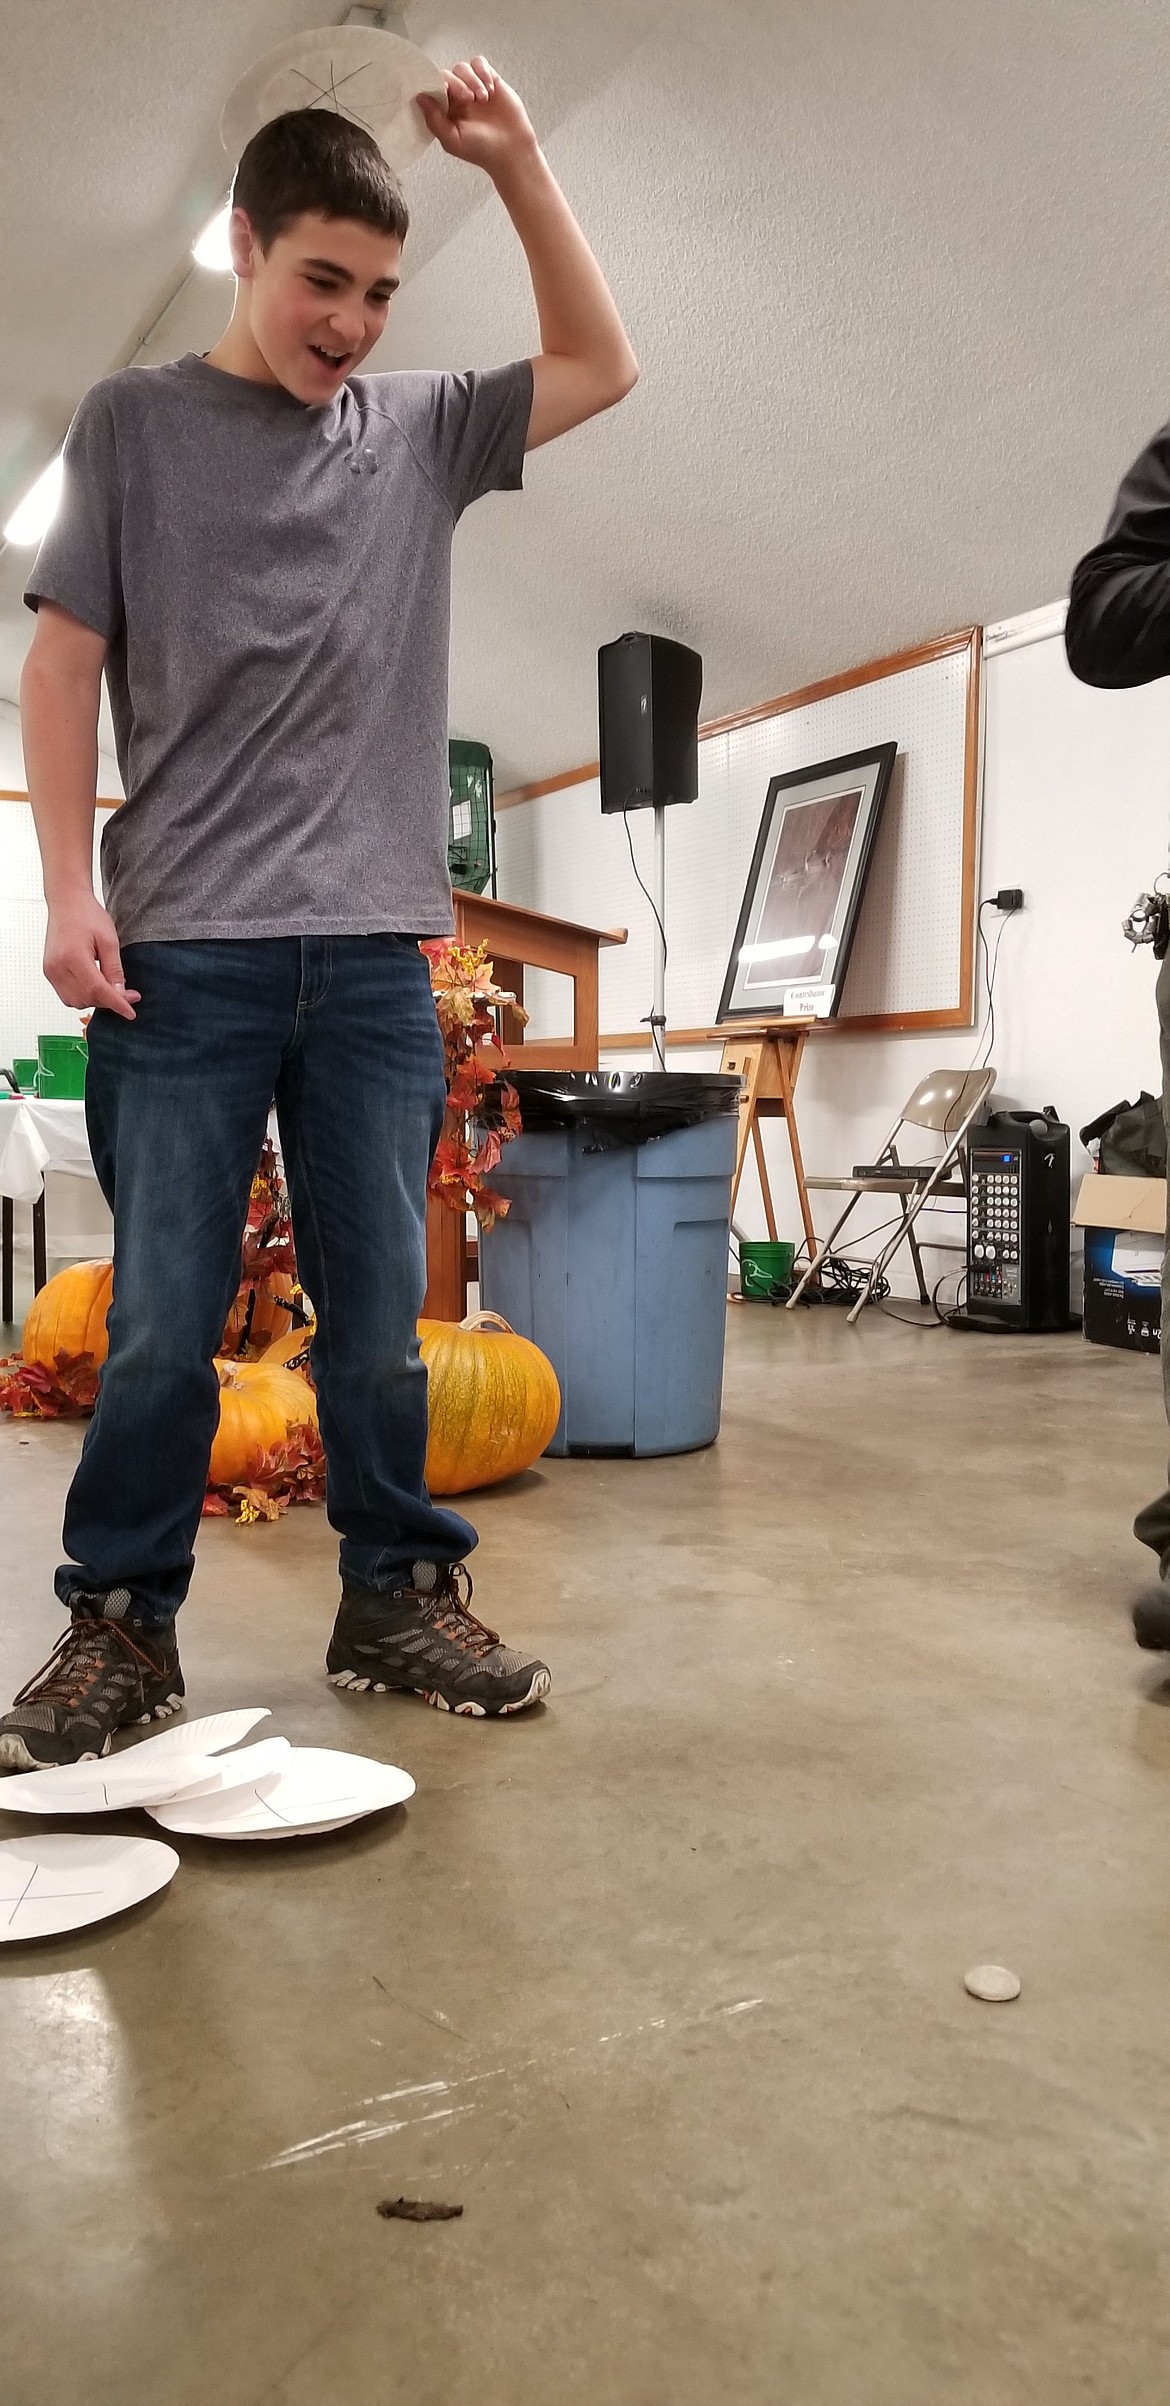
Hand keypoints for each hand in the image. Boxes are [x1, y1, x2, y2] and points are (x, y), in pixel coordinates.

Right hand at [44, 895, 139, 1020]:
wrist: (66, 903)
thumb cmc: (87, 915)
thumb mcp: (109, 940)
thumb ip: (114, 969)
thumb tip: (120, 994)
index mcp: (73, 957)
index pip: (97, 990)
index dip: (116, 1004)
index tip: (130, 1013)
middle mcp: (57, 967)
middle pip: (87, 998)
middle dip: (109, 1001)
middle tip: (127, 993)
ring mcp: (50, 971)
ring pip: (75, 1001)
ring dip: (95, 1000)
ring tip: (109, 986)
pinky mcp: (49, 972)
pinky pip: (66, 995)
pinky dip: (82, 996)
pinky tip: (94, 985)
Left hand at [417, 58, 538, 178]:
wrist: (512, 150)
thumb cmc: (481, 149)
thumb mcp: (453, 140)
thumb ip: (434, 120)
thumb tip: (419, 97)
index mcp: (445, 110)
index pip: (433, 87)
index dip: (437, 85)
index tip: (445, 92)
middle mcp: (456, 97)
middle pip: (447, 74)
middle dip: (457, 84)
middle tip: (469, 100)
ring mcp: (473, 87)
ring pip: (463, 67)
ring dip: (472, 80)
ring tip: (483, 99)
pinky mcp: (489, 80)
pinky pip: (480, 63)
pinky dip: (483, 72)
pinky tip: (490, 89)